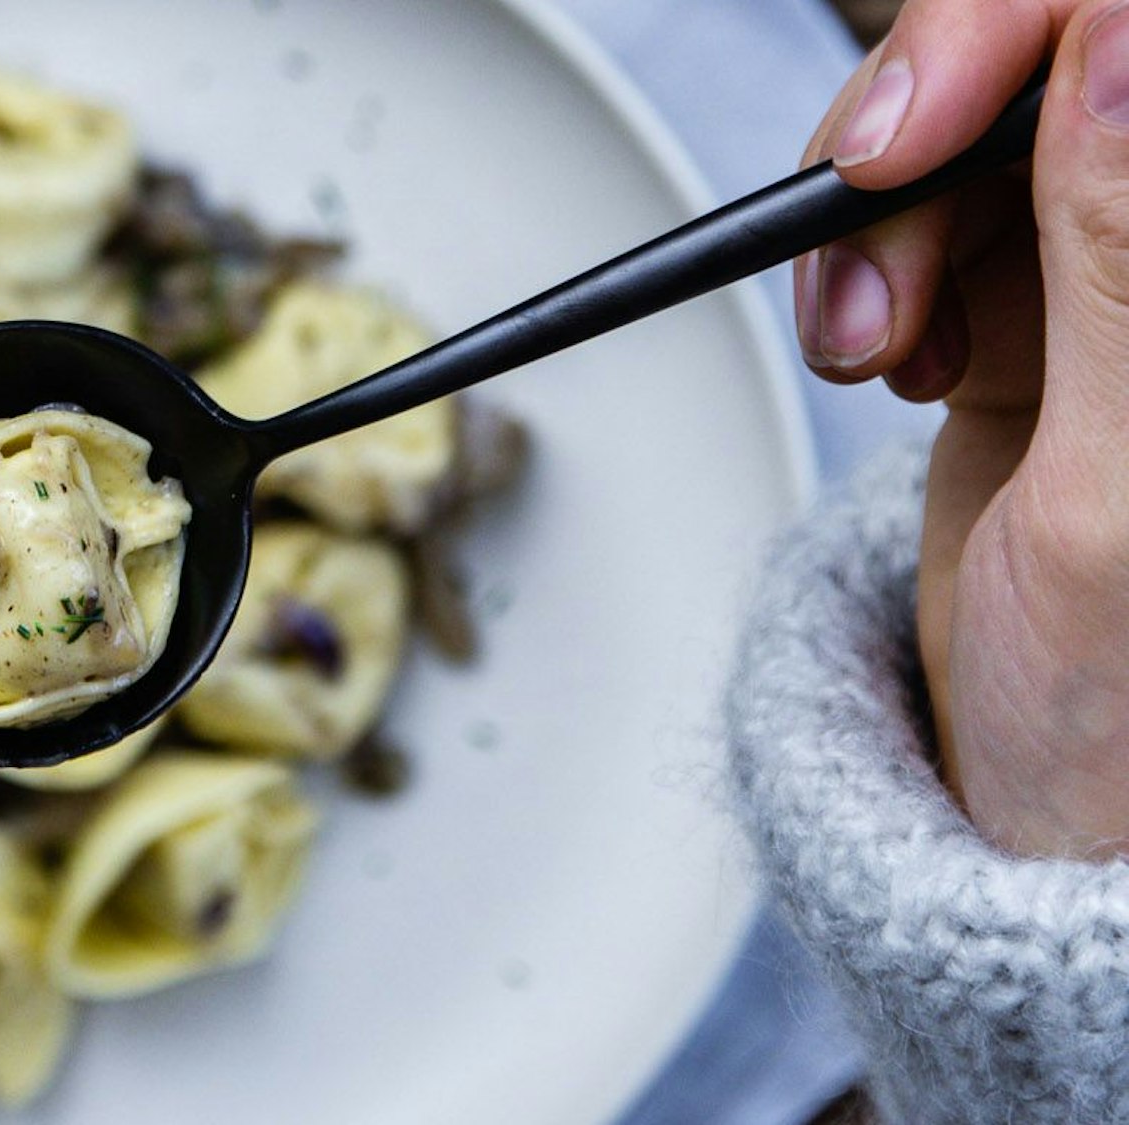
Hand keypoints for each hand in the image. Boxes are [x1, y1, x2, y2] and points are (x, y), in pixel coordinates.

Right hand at [797, 0, 1128, 856]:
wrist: (1032, 808)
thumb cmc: (1116, 719)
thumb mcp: (1111, 502)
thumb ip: (1122, 267)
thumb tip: (1115, 50)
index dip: (1026, 45)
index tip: (903, 131)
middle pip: (1062, 68)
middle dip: (928, 122)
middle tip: (850, 210)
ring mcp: (1125, 286)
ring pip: (985, 129)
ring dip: (884, 213)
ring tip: (867, 343)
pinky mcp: (1052, 313)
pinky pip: (939, 214)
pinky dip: (875, 261)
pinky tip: (885, 348)